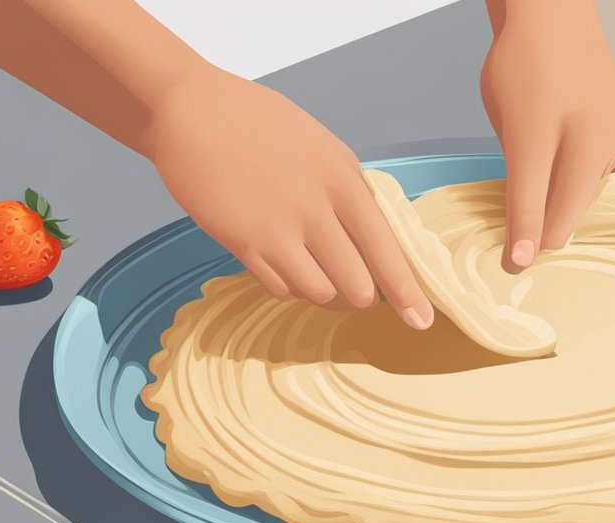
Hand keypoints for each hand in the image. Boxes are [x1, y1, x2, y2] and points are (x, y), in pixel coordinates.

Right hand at [146, 67, 433, 327]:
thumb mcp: (324, 148)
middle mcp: (315, 210)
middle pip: (358, 285)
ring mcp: (278, 230)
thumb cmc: (261, 124)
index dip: (407, 292)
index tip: (421, 321)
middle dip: (361, 295)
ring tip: (312, 266)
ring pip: (320, 293)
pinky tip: (283, 261)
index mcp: (343, 181)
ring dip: (323, 291)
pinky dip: (290, 285)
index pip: (387, 250)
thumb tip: (377, 240)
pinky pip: (281, 288)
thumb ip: (352, 193)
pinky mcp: (243, 243)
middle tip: (355, 286)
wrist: (193, 110)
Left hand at [480, 0, 614, 268]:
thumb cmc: (541, 69)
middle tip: (532, 282)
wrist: (540, 23)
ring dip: (563, 239)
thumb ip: (526, 205)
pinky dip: (558, 219)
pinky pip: (585, 206)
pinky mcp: (606, 167)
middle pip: (611, 235)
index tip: (543, 293)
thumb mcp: (529, 141)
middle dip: (573, 256)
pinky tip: (533, 232)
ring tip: (531, 262)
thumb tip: (521, 263)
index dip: (579, 265)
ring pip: (595, 223)